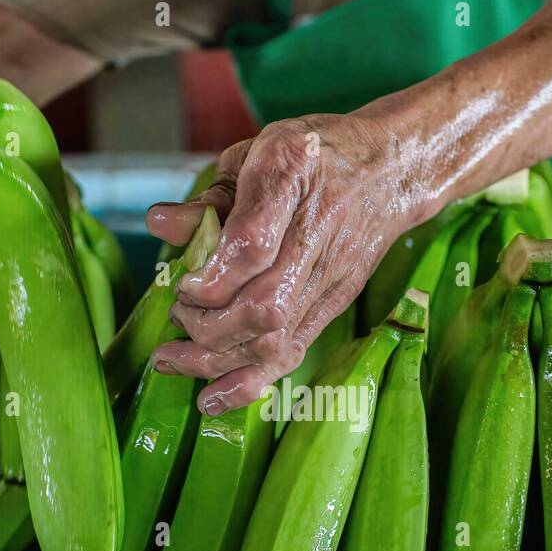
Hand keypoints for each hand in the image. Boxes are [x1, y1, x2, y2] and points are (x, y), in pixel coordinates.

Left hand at [145, 112, 428, 415]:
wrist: (391, 171)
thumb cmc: (314, 156)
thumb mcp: (258, 153)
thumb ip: (211, 195)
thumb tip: (160, 225)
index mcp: (294, 177)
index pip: (253, 244)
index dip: (211, 276)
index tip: (184, 284)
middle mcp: (316, 233)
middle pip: (263, 305)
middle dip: (206, 325)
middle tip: (178, 315)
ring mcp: (328, 278)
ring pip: (274, 338)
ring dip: (217, 358)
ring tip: (175, 359)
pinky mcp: (332, 305)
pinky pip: (291, 353)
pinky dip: (248, 382)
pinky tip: (212, 397)